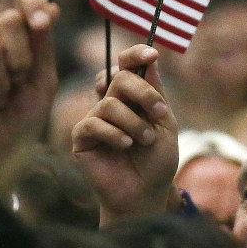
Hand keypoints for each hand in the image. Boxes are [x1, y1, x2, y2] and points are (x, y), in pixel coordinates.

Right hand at [71, 45, 178, 223]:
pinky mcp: (81, 137)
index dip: (135, 55)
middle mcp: (111, 103)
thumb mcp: (165, 123)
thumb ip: (155, 92)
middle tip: (158, 113)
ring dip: (134, 123)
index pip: (127, 66)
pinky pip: (93, 123)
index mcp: (132, 97)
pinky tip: (125, 146)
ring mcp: (95, 119)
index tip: (151, 53)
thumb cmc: (157, 162)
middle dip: (143, 93)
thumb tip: (149, 57)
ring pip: (110, 103)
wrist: (145, 194)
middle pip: (119, 77)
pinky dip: (114, 133)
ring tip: (145, 141)